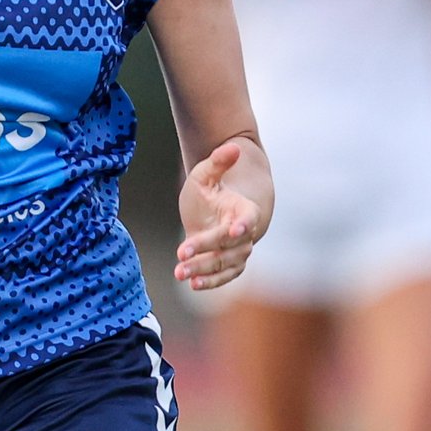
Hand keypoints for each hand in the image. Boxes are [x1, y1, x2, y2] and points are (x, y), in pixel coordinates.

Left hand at [176, 138, 271, 290]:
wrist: (210, 213)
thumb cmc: (210, 192)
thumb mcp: (206, 174)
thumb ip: (218, 162)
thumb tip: (233, 146)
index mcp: (245, 210)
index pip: (249, 219)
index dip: (244, 225)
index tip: (233, 231)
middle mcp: (244, 234)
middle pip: (230, 245)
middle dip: (207, 250)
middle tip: (182, 252)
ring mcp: (237, 252)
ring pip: (225, 264)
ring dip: (203, 270)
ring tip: (181, 272)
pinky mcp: (228, 266)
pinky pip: (223, 276)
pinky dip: (210, 282)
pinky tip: (192, 284)